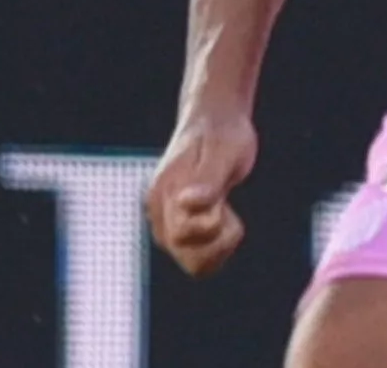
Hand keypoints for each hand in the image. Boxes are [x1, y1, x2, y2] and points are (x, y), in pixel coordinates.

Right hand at [145, 111, 256, 277]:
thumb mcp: (223, 152)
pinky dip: (221, 244)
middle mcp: (161, 217)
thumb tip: (187, 204)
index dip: (212, 225)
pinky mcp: (184, 228)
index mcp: (163, 198)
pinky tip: (224, 214)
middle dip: (220, 240)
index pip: (184, 238)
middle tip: (225, 207)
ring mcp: (171, 225)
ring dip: (221, 244)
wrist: (218, 121)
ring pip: (198, 265)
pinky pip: (203, 258)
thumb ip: (207, 181)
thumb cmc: (222, 133)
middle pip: (193, 262)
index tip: (220, 200)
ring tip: (224, 209)